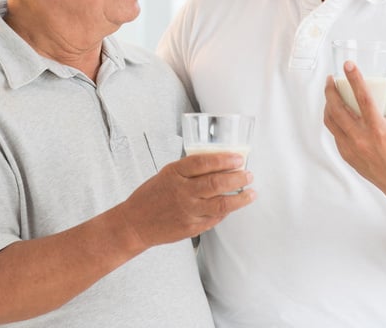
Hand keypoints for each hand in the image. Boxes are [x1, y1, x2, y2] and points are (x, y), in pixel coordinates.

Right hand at [118, 153, 254, 247]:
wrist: (135, 223)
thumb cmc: (151, 196)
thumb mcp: (166, 175)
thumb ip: (189, 170)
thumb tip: (217, 163)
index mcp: (174, 174)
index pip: (202, 162)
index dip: (223, 160)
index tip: (237, 158)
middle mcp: (182, 192)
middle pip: (216, 183)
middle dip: (237, 178)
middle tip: (248, 175)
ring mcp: (187, 211)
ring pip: (221, 204)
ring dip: (240, 198)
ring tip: (251, 193)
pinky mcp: (191, 227)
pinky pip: (214, 218)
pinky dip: (226, 212)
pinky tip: (232, 206)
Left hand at [322, 63, 385, 192]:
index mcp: (378, 129)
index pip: (363, 98)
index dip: (354, 78)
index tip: (347, 64)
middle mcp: (361, 139)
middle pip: (337, 108)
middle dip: (330, 90)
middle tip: (331, 78)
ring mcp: (351, 148)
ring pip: (330, 121)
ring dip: (328, 104)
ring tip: (331, 93)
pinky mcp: (345, 155)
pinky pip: (334, 133)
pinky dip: (334, 120)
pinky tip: (336, 112)